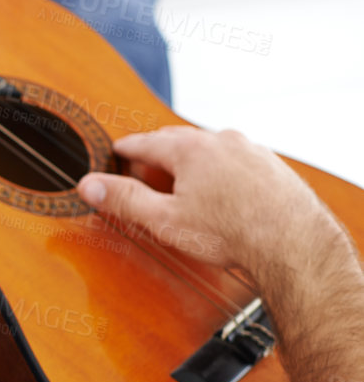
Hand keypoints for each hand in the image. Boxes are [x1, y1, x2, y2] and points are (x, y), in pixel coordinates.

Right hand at [77, 126, 341, 278]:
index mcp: (190, 149)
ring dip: (190, 160)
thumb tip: (89, 184)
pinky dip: (218, 169)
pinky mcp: (271, 164)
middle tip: (142, 169)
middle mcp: (222, 140)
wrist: (292, 242)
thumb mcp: (164, 220)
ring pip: (209, 148)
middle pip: (177, 140)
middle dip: (156, 152)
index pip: (144, 142)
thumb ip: (124, 199)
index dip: (123, 150)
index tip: (113, 153)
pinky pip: (234, 158)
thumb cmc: (230, 233)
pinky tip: (218, 190)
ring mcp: (250, 150)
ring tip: (180, 182)